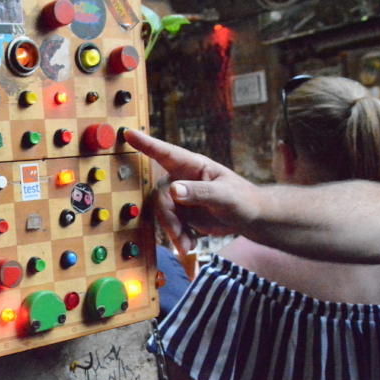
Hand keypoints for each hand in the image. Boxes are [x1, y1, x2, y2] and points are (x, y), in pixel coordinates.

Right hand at [123, 129, 261, 254]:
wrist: (252, 219)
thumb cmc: (243, 199)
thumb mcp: (225, 195)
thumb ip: (199, 192)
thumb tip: (172, 190)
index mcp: (193, 166)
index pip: (166, 153)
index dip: (145, 143)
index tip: (128, 133)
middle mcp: (182, 179)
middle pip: (161, 195)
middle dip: (167, 217)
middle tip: (178, 235)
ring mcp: (181, 198)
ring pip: (163, 213)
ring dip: (173, 231)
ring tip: (186, 245)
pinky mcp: (182, 214)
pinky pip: (170, 225)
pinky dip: (178, 237)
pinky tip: (190, 245)